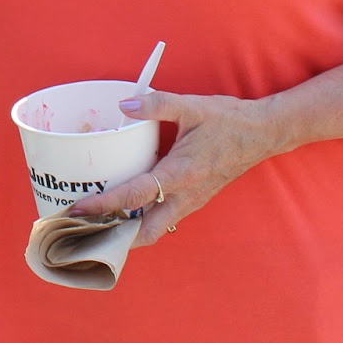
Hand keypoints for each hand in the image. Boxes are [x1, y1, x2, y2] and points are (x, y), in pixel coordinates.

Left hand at [67, 88, 277, 247]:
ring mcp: (193, 200)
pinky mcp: (196, 198)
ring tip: (98, 226)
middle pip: (147, 230)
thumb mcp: (191, 107)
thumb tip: (123, 105)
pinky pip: (166, 217)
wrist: (264, 133)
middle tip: (85, 232)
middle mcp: (187, 195)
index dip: (105, 205)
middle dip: (116, 237)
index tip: (79, 209)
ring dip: (130, 232)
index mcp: (181, 173)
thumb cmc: (228, 120)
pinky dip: (144, 221)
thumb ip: (156, 104)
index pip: (136, 196)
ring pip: (158, 228)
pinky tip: (126, 211)